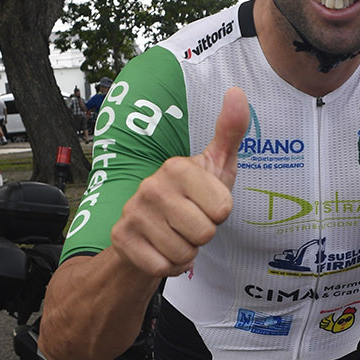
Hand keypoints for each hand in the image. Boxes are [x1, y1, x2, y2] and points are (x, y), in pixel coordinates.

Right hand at [110, 87, 248, 278]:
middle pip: (205, 233)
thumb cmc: (192, 197)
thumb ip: (230, 132)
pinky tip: (162, 250)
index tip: (206, 205)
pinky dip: (168, 267)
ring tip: (176, 235)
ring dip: (186, 252)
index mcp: (178, 167)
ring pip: (184, 253)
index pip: (223, 210)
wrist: (148, 232)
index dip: (220, 214)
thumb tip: (238, 92)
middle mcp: (151, 185)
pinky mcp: (121, 238)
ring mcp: (133, 211)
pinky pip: (163, 267)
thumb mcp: (216, 165)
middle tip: (191, 223)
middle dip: (204, 236)